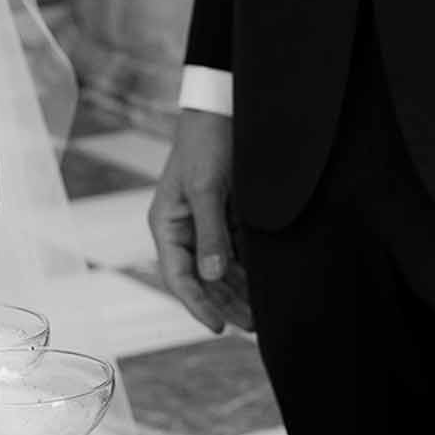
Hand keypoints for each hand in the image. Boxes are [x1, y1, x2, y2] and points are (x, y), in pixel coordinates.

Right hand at [148, 109, 252, 334]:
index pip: (179, 277)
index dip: (198, 305)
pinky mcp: (228, 216)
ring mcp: (207, 224)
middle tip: (253, 327)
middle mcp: (184, 230)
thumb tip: (211, 277)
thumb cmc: (207, 143)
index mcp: (167, 225)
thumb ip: (211, 234)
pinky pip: (238, 252)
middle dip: (226, 304)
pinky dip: (250, 270)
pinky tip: (268, 285)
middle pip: (203, 279)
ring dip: (240, 291)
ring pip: (222, 269)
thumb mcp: (207, 188)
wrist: (224, 107)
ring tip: (264, 314)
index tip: (220, 327)